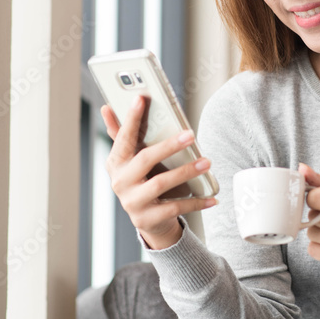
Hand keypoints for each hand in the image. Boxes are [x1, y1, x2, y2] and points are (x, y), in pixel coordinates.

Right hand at [102, 95, 216, 249]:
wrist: (148, 219)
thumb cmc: (142, 180)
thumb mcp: (131, 160)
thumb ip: (121, 135)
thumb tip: (106, 107)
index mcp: (115, 163)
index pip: (123, 137)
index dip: (131, 118)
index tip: (141, 99)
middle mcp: (120, 182)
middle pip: (145, 160)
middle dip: (169, 146)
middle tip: (190, 134)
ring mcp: (132, 202)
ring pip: (160, 184)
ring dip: (186, 172)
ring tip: (206, 162)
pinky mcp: (147, 219)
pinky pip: (175, 208)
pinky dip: (196, 202)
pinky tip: (212, 198)